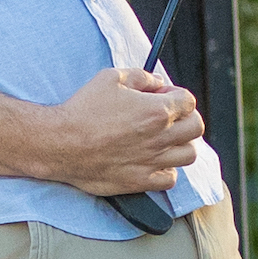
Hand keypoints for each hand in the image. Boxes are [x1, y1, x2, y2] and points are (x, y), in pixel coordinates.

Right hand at [43, 68, 204, 195]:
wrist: (61, 143)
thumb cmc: (83, 110)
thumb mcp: (110, 78)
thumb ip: (141, 77)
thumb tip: (157, 82)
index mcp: (156, 111)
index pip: (189, 101)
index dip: (177, 95)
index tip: (164, 96)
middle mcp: (160, 137)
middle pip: (196, 127)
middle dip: (186, 118)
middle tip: (169, 117)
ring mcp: (152, 161)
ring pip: (189, 154)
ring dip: (181, 144)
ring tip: (164, 140)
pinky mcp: (140, 181)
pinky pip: (170, 179)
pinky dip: (167, 170)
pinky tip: (153, 160)